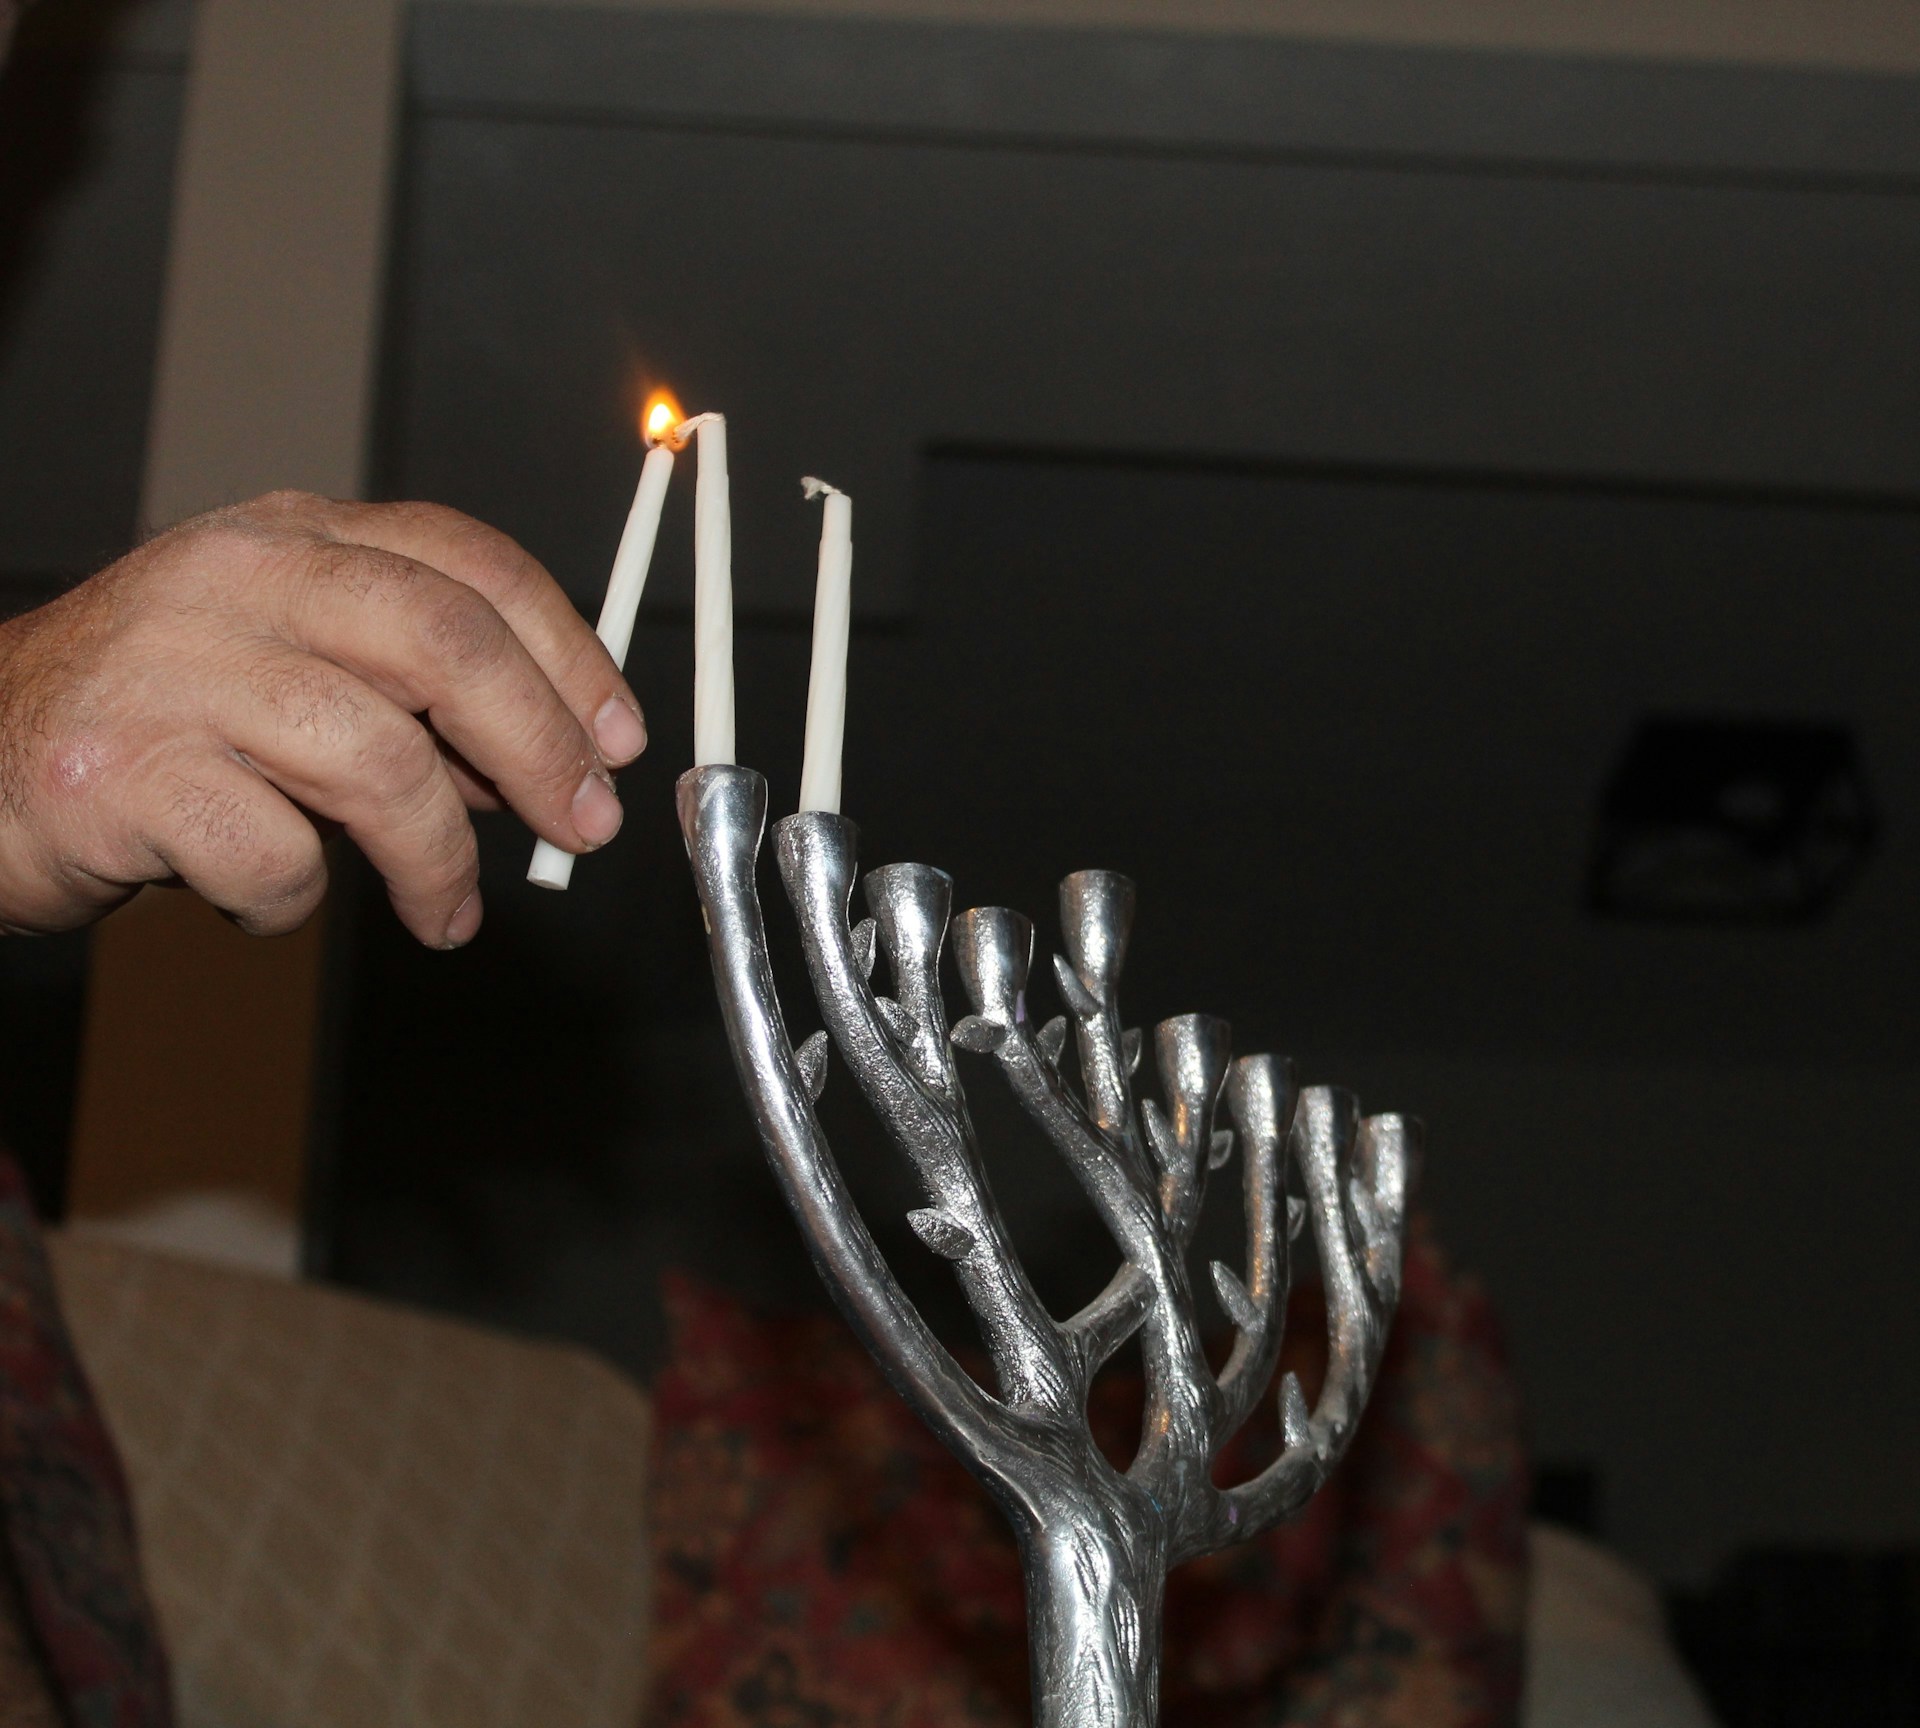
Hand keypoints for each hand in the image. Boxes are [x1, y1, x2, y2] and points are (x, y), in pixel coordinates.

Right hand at [0, 491, 644, 946]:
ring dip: (440, 859)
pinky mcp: (120, 768)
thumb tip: (551, 761)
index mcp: (291, 538)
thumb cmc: (156, 727)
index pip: (469, 564)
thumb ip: (412, 698)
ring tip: (446, 911)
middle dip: (541, 747)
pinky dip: (298, 900)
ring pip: (379, 761)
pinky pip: (277, 853)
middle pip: (445, 643)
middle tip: (583, 828)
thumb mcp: (293, 675)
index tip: (621, 740)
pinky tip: (271, 897)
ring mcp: (171, 667)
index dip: (569, 654)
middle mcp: (234, 579)